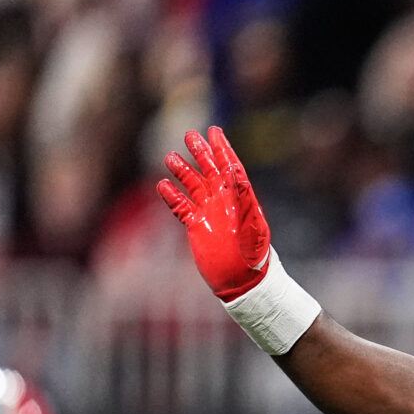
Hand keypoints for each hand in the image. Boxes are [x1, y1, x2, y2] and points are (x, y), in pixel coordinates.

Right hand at [157, 126, 273, 299]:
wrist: (243, 282)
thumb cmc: (252, 256)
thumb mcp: (250, 225)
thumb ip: (242, 197)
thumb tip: (235, 171)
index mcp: (240, 199)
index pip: (231, 167)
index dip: (223, 149)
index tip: (214, 131)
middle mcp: (225, 203)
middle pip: (210, 171)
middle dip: (201, 153)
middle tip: (189, 135)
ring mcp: (210, 213)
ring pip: (193, 186)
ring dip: (183, 171)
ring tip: (170, 156)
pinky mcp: (197, 227)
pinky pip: (181, 207)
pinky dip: (172, 196)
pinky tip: (162, 184)